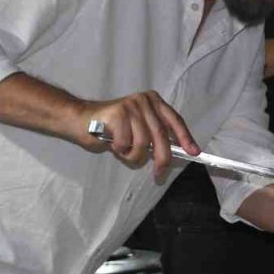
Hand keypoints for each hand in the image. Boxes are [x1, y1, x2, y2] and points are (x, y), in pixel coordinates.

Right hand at [78, 91, 198, 181]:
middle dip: (161, 159)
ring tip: (122, 150)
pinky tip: (112, 143)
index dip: (185, 138)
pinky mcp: (118, 113)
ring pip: (143, 143)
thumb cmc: (109, 128)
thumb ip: (153, 135)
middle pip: (161, 136)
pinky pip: (126, 143)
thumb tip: (173, 153)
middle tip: (159, 173)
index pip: (174, 120)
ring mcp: (131, 105)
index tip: (194, 152)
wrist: (79, 120)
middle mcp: (145, 100)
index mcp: (153, 101)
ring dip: (133, 155)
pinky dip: (120, 150)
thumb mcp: (137, 128)